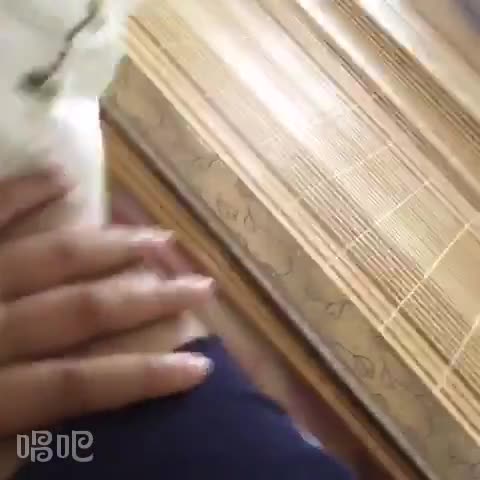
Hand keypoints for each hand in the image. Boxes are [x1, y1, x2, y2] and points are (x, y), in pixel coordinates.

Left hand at [0, 168, 213, 437]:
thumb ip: (18, 449)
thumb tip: (85, 435)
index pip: (79, 384)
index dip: (143, 378)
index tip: (201, 367)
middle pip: (83, 310)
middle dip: (147, 298)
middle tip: (201, 285)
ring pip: (51, 256)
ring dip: (110, 247)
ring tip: (160, 238)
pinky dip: (23, 192)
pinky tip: (62, 176)